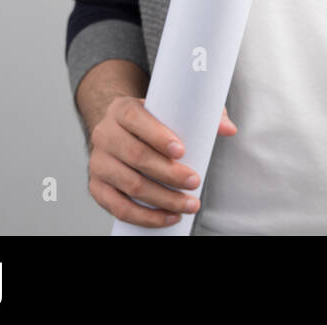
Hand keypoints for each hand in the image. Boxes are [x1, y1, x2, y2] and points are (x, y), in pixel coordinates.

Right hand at [86, 99, 236, 226]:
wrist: (121, 131)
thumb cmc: (155, 121)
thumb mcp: (174, 108)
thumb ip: (204, 113)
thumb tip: (229, 129)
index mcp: (121, 109)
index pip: (136, 119)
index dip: (158, 136)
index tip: (182, 151)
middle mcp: (104, 134)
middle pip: (136, 156)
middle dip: (168, 173)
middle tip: (195, 182)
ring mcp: (98, 162)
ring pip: (130, 184)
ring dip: (162, 199)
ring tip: (189, 204)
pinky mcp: (97, 186)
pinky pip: (118, 207)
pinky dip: (144, 216)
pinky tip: (168, 217)